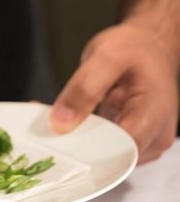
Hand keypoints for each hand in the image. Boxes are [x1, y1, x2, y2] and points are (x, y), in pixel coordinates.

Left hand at [49, 21, 178, 163]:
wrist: (150, 43)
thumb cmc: (134, 47)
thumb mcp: (105, 58)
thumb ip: (83, 89)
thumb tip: (60, 123)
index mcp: (153, 115)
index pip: (119, 152)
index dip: (86, 152)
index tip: (56, 141)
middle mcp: (155, 136)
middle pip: (112, 158)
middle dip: (77, 147)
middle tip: (46, 130)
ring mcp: (147, 142)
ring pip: (108, 156)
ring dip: (81, 143)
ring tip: (57, 121)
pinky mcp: (135, 140)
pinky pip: (109, 148)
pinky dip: (87, 138)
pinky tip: (70, 122)